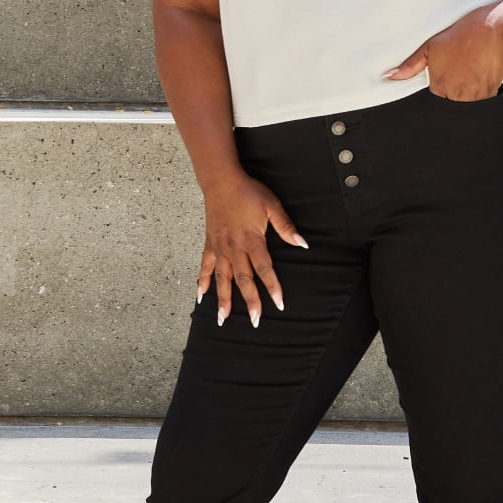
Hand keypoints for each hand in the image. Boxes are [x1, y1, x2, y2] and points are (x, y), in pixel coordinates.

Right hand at [198, 169, 308, 326]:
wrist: (221, 181)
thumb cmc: (248, 192)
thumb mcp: (272, 205)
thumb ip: (286, 226)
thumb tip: (302, 243)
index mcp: (251, 240)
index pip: (264, 269)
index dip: (272, 287)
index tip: (279, 304)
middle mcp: (234, 248)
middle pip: (243, 280)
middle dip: (250, 301)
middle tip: (256, 321)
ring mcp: (219, 248)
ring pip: (222, 279)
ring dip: (223, 300)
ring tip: (223, 319)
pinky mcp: (210, 244)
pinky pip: (204, 267)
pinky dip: (202, 282)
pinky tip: (200, 297)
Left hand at [381, 3, 502, 100]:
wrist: (492, 27)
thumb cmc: (464, 33)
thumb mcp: (431, 46)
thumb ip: (411, 66)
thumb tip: (391, 76)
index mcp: (440, 85)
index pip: (434, 102)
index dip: (439, 91)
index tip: (445, 81)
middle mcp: (457, 94)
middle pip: (450, 106)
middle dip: (452, 96)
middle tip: (459, 75)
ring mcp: (475, 95)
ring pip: (466, 107)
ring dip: (466, 96)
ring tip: (469, 75)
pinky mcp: (490, 91)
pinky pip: (482, 102)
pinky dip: (480, 94)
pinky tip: (478, 76)